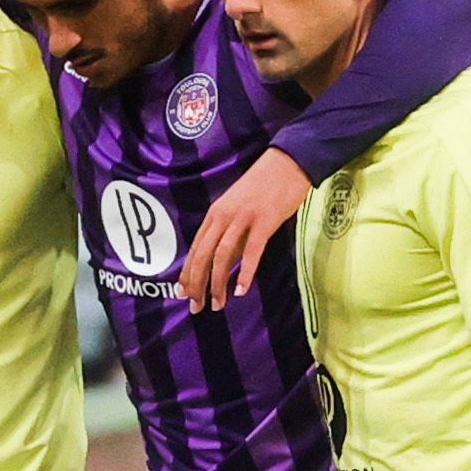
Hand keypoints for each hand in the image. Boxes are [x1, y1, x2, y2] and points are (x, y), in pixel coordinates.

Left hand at [177, 148, 311, 311]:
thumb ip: (230, 232)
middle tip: (196, 307)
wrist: (288, 163)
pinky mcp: (264, 222)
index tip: (183, 293)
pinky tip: (240, 291)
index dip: (187, 272)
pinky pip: (251, 251)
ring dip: (217, 283)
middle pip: (203, 254)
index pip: (196, 247)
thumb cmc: (264, 186)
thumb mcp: (238, 208)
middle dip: (196, 284)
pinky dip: (245, 272)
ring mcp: (243, 218)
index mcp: (215, 213)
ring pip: (222, 256)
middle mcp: (224, 216)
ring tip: (217, 305)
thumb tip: (224, 262)